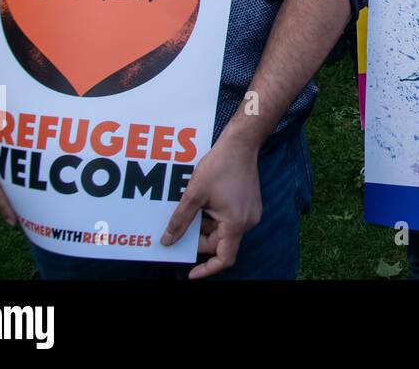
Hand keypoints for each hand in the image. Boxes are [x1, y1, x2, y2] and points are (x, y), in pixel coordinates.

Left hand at [162, 133, 261, 278]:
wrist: (241, 144)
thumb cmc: (220, 166)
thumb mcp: (194, 195)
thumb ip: (180, 221)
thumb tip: (168, 241)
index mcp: (235, 224)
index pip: (224, 258)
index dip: (207, 269)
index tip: (191, 273)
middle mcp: (247, 222)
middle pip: (219, 243)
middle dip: (200, 236)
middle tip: (186, 221)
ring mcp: (250, 213)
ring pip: (223, 230)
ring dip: (206, 224)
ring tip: (196, 205)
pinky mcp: (249, 205)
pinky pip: (229, 220)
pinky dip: (215, 216)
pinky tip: (206, 200)